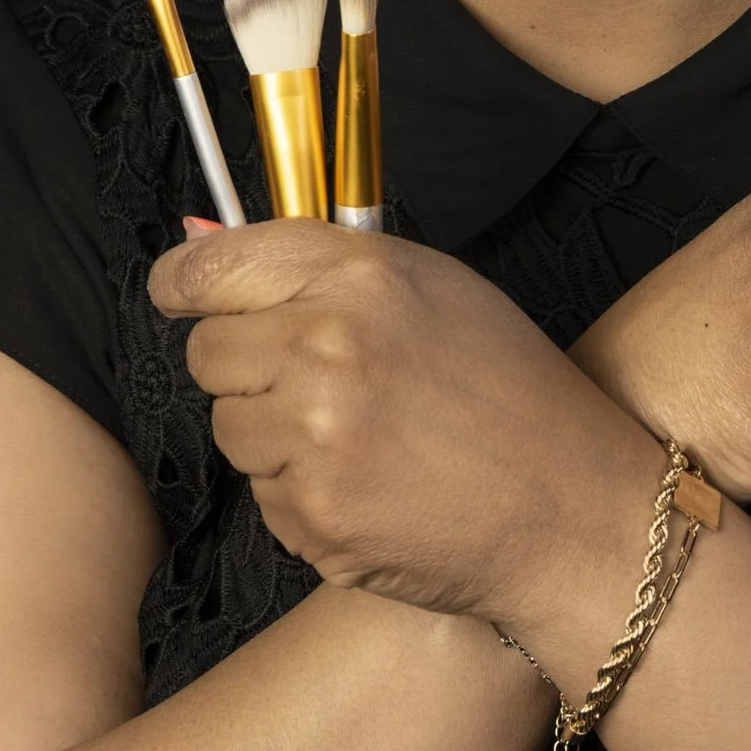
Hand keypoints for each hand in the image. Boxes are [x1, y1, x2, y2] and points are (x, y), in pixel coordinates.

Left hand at [149, 222, 657, 621]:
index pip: (217, 267)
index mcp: (361, 277)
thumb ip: (320, 264)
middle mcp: (327, 348)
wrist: (571, 508)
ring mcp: (316, 436)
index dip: (185, 282)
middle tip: (325, 384)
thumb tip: (196, 237)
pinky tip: (374, 487)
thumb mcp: (433, 290)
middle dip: (248, 369)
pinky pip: (263, 495)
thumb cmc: (511, 391)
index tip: (180, 292)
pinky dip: (304, 496)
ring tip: (365, 440)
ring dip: (275, 437)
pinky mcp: (312, 513)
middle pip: (209, 352)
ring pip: (229, 428)